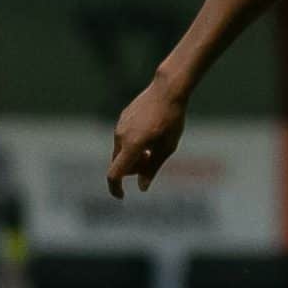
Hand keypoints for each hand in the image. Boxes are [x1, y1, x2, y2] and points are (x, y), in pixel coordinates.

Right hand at [107, 75, 188, 197]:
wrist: (167, 90)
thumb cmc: (172, 120)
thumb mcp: (167, 148)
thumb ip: (153, 168)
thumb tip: (142, 187)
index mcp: (131, 146)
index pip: (114, 174)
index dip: (115, 188)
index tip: (122, 197)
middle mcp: (120, 136)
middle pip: (119, 164)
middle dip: (132, 170)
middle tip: (152, 162)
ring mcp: (119, 126)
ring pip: (121, 151)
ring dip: (133, 157)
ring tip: (154, 148)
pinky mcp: (122, 118)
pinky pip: (123, 138)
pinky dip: (132, 145)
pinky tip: (150, 136)